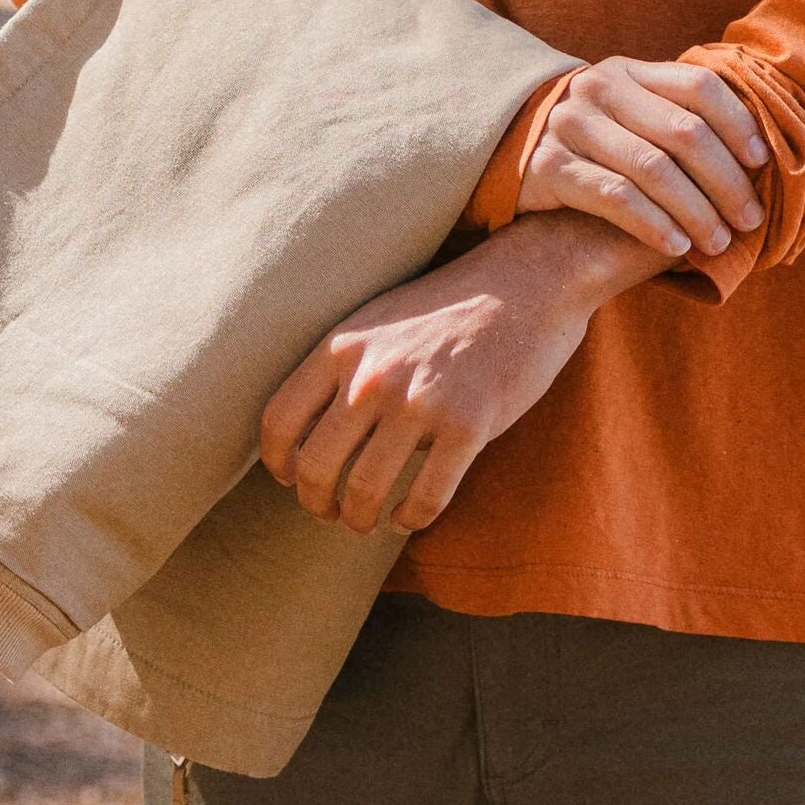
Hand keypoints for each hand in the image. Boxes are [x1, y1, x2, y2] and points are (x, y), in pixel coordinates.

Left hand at [259, 213, 659, 535]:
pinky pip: (424, 499)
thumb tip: (310, 436)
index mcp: (343, 345)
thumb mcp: (379, 320)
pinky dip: (410, 519)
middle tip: (331, 511)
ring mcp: (420, 400)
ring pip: (364, 491)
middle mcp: (373, 374)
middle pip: (315, 467)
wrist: (526, 283)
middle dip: (318, 502)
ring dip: (359, 519)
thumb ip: (343, 367)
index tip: (290, 479)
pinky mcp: (468, 425)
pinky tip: (408, 516)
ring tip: (367, 521)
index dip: (278, 463)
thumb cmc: (449, 308)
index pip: (279, 420)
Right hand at [517, 56, 767, 257]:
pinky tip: (677, 247)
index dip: (739, 124)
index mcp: (629, 71)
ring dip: (697, 211)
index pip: (699, 87)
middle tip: (750, 218)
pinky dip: (654, 224)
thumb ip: (673, 117)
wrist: (504, 157)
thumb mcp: (626, 113)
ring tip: (719, 242)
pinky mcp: (549, 167)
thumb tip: (755, 151)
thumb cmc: (590, 145)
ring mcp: (571, 126)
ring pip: (654, 169)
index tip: (762, 163)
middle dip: (726, 181)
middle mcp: (599, 90)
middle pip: (684, 133)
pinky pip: (616, 198)